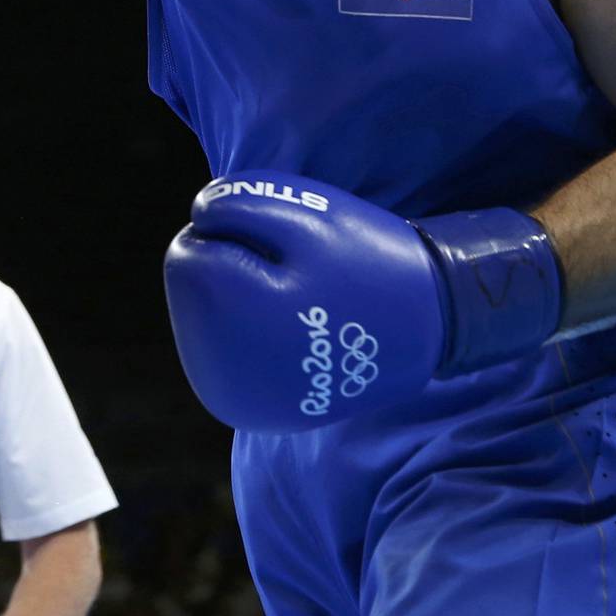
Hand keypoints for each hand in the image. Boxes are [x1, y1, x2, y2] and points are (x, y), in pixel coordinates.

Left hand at [163, 171, 560, 431]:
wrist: (429, 328)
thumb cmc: (366, 261)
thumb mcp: (304, 214)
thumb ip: (234, 204)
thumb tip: (195, 216)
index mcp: (232, 322)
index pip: (186, 255)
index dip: (234, 237)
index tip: (286, 255)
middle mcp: (221, 376)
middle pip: (187, 289)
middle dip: (232, 269)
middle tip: (298, 281)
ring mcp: (231, 400)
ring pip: (198, 318)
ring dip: (235, 300)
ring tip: (298, 308)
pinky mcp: (244, 410)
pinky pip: (218, 348)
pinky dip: (244, 330)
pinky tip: (289, 333)